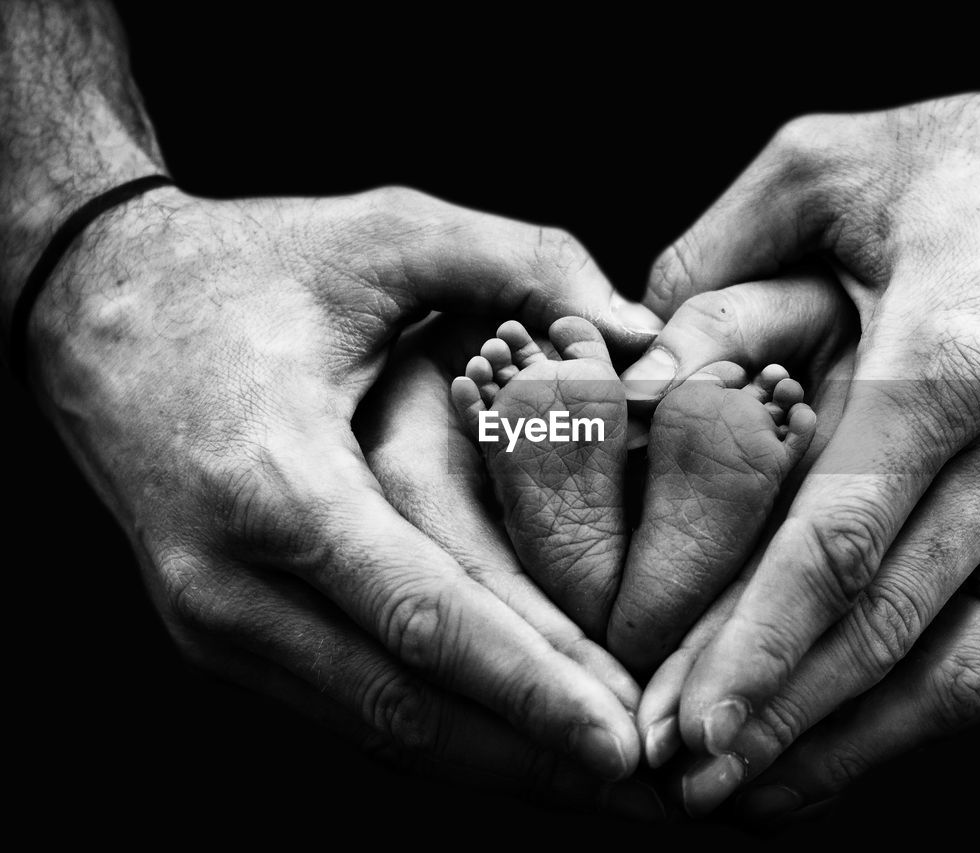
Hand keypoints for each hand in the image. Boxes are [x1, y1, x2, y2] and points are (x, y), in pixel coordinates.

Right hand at [24, 185, 665, 800]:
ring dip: (500, 764)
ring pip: (380, 727)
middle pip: (407, 708)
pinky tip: (524, 742)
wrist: (99, 307)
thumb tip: (639, 333)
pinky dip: (446, 730)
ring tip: (606, 784)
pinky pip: (352, 702)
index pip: (424, 616)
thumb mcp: (385, 232)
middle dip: (537, 760)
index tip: (625, 743)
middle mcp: (233, 580)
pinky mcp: (229, 633)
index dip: (531, 687)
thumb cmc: (248, 266)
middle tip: (656, 792)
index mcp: (274, 482)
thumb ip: (521, 260)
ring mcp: (220, 623)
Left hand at [624, 1, 979, 815]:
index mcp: (951, 363)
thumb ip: (715, 251)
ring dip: (859, 748)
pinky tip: (863, 743)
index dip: (758, 650)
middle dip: (782, 723)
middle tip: (688, 788)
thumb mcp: (830, 161)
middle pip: (889, 630)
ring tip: (761, 797)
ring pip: (967, 672)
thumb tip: (632, 362)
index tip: (685, 728)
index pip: (839, 544)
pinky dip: (937, 716)